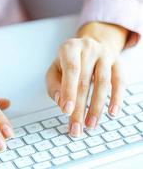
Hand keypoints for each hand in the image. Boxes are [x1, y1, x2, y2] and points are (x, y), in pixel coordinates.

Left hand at [46, 22, 127, 136]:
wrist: (89, 46)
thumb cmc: (68, 62)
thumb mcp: (54, 70)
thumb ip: (54, 85)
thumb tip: (61, 102)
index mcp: (69, 48)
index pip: (71, 70)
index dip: (69, 91)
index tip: (66, 111)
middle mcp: (88, 48)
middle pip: (84, 81)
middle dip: (80, 108)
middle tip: (76, 127)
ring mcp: (105, 54)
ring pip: (103, 83)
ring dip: (96, 107)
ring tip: (91, 125)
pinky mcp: (118, 62)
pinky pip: (119, 82)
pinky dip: (117, 98)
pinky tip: (112, 112)